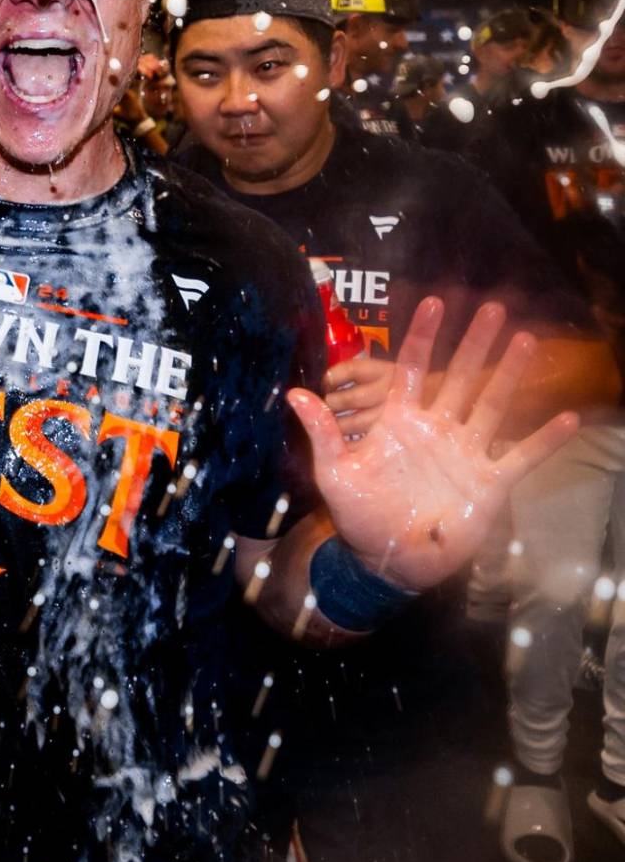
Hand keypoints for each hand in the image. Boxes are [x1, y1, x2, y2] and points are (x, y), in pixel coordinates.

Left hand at [288, 298, 578, 590]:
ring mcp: (466, 453)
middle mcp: (438, 428)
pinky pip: (521, 457)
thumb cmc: (361, 514)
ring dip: (510, 374)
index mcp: (402, 420)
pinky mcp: (489, 483)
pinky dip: (544, 440)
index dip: (423, 336)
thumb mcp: (334, 472)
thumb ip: (322, 432)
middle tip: (493, 306)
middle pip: (461, 377)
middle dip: (475, 342)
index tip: (434, 302)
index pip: (413, 368)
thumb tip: (292, 392)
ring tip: (527, 340)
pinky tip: (568, 419)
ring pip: (493, 405)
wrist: (387, 560)